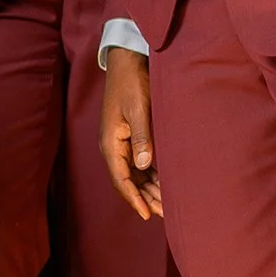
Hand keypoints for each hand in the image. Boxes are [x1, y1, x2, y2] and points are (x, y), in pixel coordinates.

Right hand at [101, 50, 162, 221]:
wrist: (126, 61)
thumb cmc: (132, 83)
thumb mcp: (139, 109)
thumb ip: (142, 138)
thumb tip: (145, 166)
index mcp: (111, 142)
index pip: (121, 179)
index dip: (134, 199)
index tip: (147, 214)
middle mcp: (112, 145)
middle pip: (127, 180)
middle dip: (144, 197)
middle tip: (163, 212)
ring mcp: (119, 141)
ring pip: (133, 172)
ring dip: (147, 187)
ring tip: (164, 202)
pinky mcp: (128, 135)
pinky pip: (137, 162)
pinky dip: (149, 174)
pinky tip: (162, 181)